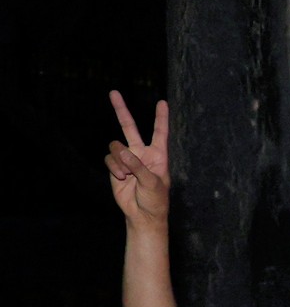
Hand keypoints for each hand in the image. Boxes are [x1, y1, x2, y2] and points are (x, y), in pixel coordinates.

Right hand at [104, 93, 170, 226]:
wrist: (142, 214)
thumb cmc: (155, 200)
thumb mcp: (152, 183)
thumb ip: (138, 166)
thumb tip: (123, 151)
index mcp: (157, 155)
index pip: (159, 133)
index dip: (161, 118)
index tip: (162, 102)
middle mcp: (141, 153)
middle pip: (130, 127)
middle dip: (121, 110)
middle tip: (113, 92)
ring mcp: (127, 159)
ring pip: (116, 147)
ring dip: (119, 160)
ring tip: (127, 175)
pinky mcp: (115, 167)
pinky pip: (110, 159)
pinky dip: (114, 168)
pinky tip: (121, 178)